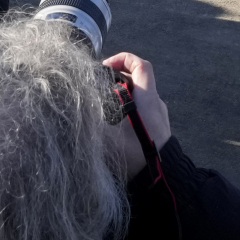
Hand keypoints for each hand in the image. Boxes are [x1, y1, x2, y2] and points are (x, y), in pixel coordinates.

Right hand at [100, 52, 170, 178]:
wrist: (164, 180)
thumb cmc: (138, 156)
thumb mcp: (108, 139)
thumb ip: (90, 122)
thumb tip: (74, 109)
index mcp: (147, 99)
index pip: (141, 66)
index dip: (124, 59)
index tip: (105, 66)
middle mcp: (156, 104)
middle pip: (138, 79)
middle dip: (117, 78)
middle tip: (98, 86)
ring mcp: (159, 117)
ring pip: (140, 96)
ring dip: (122, 96)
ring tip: (103, 106)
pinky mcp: (160, 129)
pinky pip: (143, 110)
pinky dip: (129, 109)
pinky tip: (115, 124)